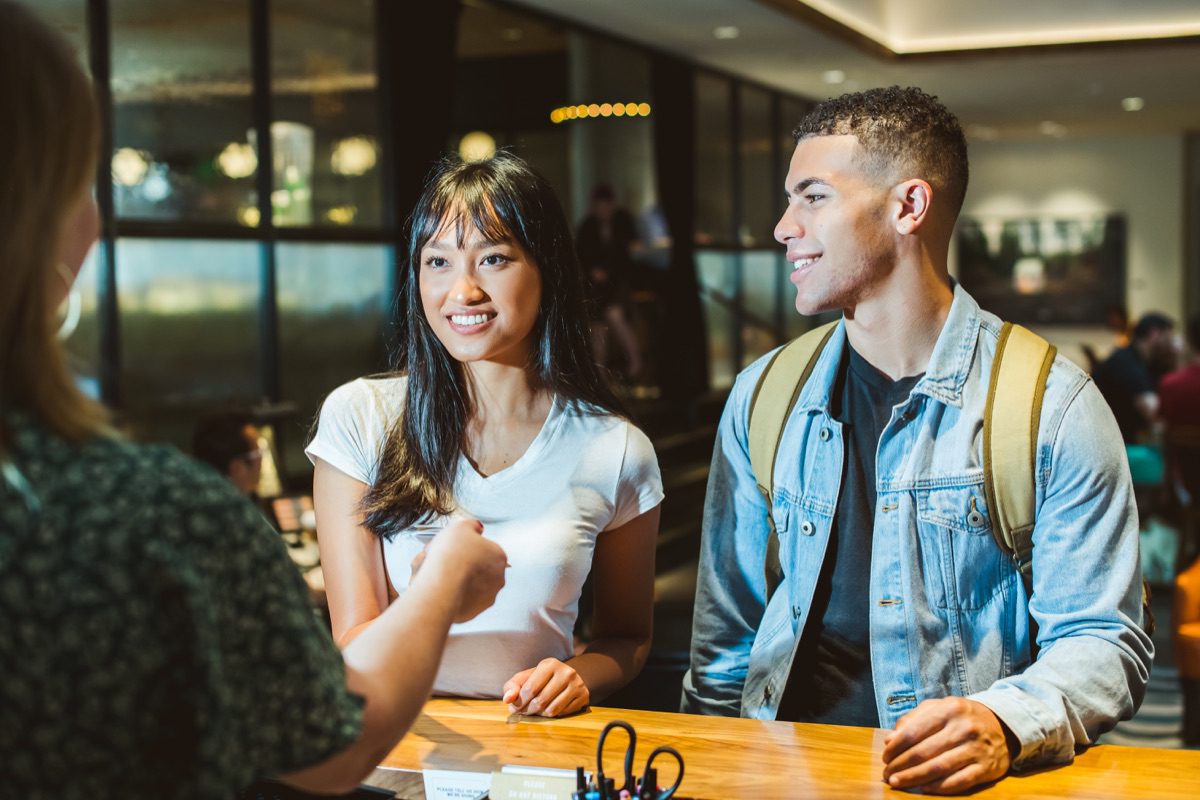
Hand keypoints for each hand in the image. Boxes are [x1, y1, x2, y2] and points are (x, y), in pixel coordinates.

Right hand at [419, 519, 506, 621]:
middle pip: (477, 569)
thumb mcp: (461, 526)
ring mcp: (486, 597)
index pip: (485, 550)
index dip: (466, 548)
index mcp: (499, 556)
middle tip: (441, 561)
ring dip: (454, 581)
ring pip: (468, 586)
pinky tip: (437, 590)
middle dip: (460, 565)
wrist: (441, 584)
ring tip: (433, 575)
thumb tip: (477, 528)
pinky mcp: (473, 613)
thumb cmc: (451, 554)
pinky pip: (459, 601)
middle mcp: (497, 578)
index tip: (452, 548)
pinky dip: (449, 596)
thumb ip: (472, 526)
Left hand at [501, 658, 589, 717]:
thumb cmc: (541, 679)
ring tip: (536, 710)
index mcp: (549, 664)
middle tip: (523, 712)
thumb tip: (507, 700)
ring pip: (552, 710)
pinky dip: (552, 715)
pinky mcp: (584, 696)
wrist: (567, 678)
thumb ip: (512, 686)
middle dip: (528, 710)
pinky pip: (562, 714)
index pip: (530, 689)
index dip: (519, 702)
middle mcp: (566, 672)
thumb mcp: (525, 678)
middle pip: (540, 701)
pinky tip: (549, 709)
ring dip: (539, 714)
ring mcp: (577, 685)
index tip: (514, 707)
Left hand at [881, 697, 1013, 793]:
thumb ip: (912, 719)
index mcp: (949, 709)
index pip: (914, 731)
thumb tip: (889, 740)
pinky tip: (923, 789)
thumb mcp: (938, 708)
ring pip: (939, 768)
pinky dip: (938, 787)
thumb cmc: (961, 717)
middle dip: (900, 765)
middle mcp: (964, 728)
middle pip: (923, 752)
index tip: (885, 757)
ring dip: (914, 778)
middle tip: (887, 775)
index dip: (895, 747)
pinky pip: (959, 781)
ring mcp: (977, 749)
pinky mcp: (987, 768)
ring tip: (898, 783)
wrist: (1003, 725)